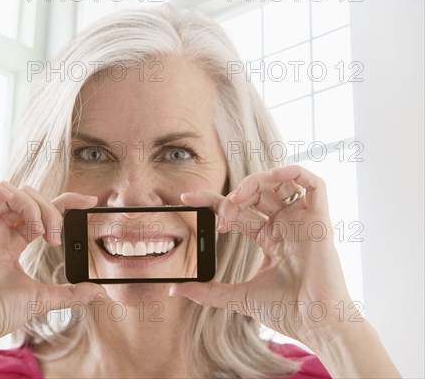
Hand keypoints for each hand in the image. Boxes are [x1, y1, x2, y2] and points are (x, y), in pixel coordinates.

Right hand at [0, 178, 105, 345]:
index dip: (64, 201)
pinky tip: (8, 197)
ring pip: (7, 191)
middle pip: (27, 198)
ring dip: (29, 203)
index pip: (40, 210)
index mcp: (12, 242)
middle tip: (56, 238)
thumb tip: (98, 293)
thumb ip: (70, 293)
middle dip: (49, 210)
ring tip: (38, 230)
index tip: (89, 203)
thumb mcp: (41, 298)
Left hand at [169, 165, 354, 344]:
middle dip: (233, 196)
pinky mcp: (320, 219)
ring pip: (280, 183)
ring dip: (256, 182)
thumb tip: (176, 288)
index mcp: (270, 239)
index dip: (213, 200)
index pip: (239, 209)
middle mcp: (285, 225)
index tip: (187, 199)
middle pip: (256, 193)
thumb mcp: (238, 297)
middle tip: (221, 216)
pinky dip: (294, 171)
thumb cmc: (285, 311)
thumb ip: (207, 291)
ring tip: (240, 198)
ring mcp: (302, 221)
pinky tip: (274, 176)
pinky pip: (314, 184)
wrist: (314, 323)